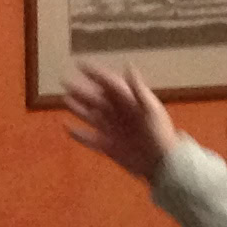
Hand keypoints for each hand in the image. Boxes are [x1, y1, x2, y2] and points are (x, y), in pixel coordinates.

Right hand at [58, 65, 181, 182]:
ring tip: (65, 99)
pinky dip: (78, 134)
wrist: (161, 163)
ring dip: (78, 107)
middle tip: (65, 80)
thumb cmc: (160, 133)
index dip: (95, 73)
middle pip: (95, 98)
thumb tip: (129, 66)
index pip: (108, 83)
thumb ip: (138, 89)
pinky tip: (67, 127)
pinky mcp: (107, 146)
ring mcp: (111, 129)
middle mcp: (117, 113)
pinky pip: (89, 138)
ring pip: (90, 115)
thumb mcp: (151, 109)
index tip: (80, 64)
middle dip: (81, 89)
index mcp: (128, 101)